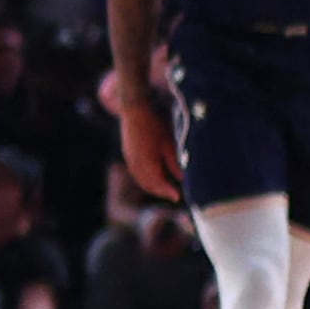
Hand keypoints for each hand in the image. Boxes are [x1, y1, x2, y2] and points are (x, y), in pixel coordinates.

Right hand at [105, 65, 179, 205]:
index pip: (158, 184)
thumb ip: (174, 163)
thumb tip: (182, 178)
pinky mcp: (127, 154)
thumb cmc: (154, 125)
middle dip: (161, 192)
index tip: (179, 197)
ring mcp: (129, 159)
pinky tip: (153, 177)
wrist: (134, 111)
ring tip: (165, 188)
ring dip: (152, 187)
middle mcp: (135, 164)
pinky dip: (145, 179)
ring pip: (140, 180)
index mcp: (147, 163)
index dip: (169, 192)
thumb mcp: (169, 144)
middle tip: (173, 195)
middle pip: (148, 185)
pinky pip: (136, 173)